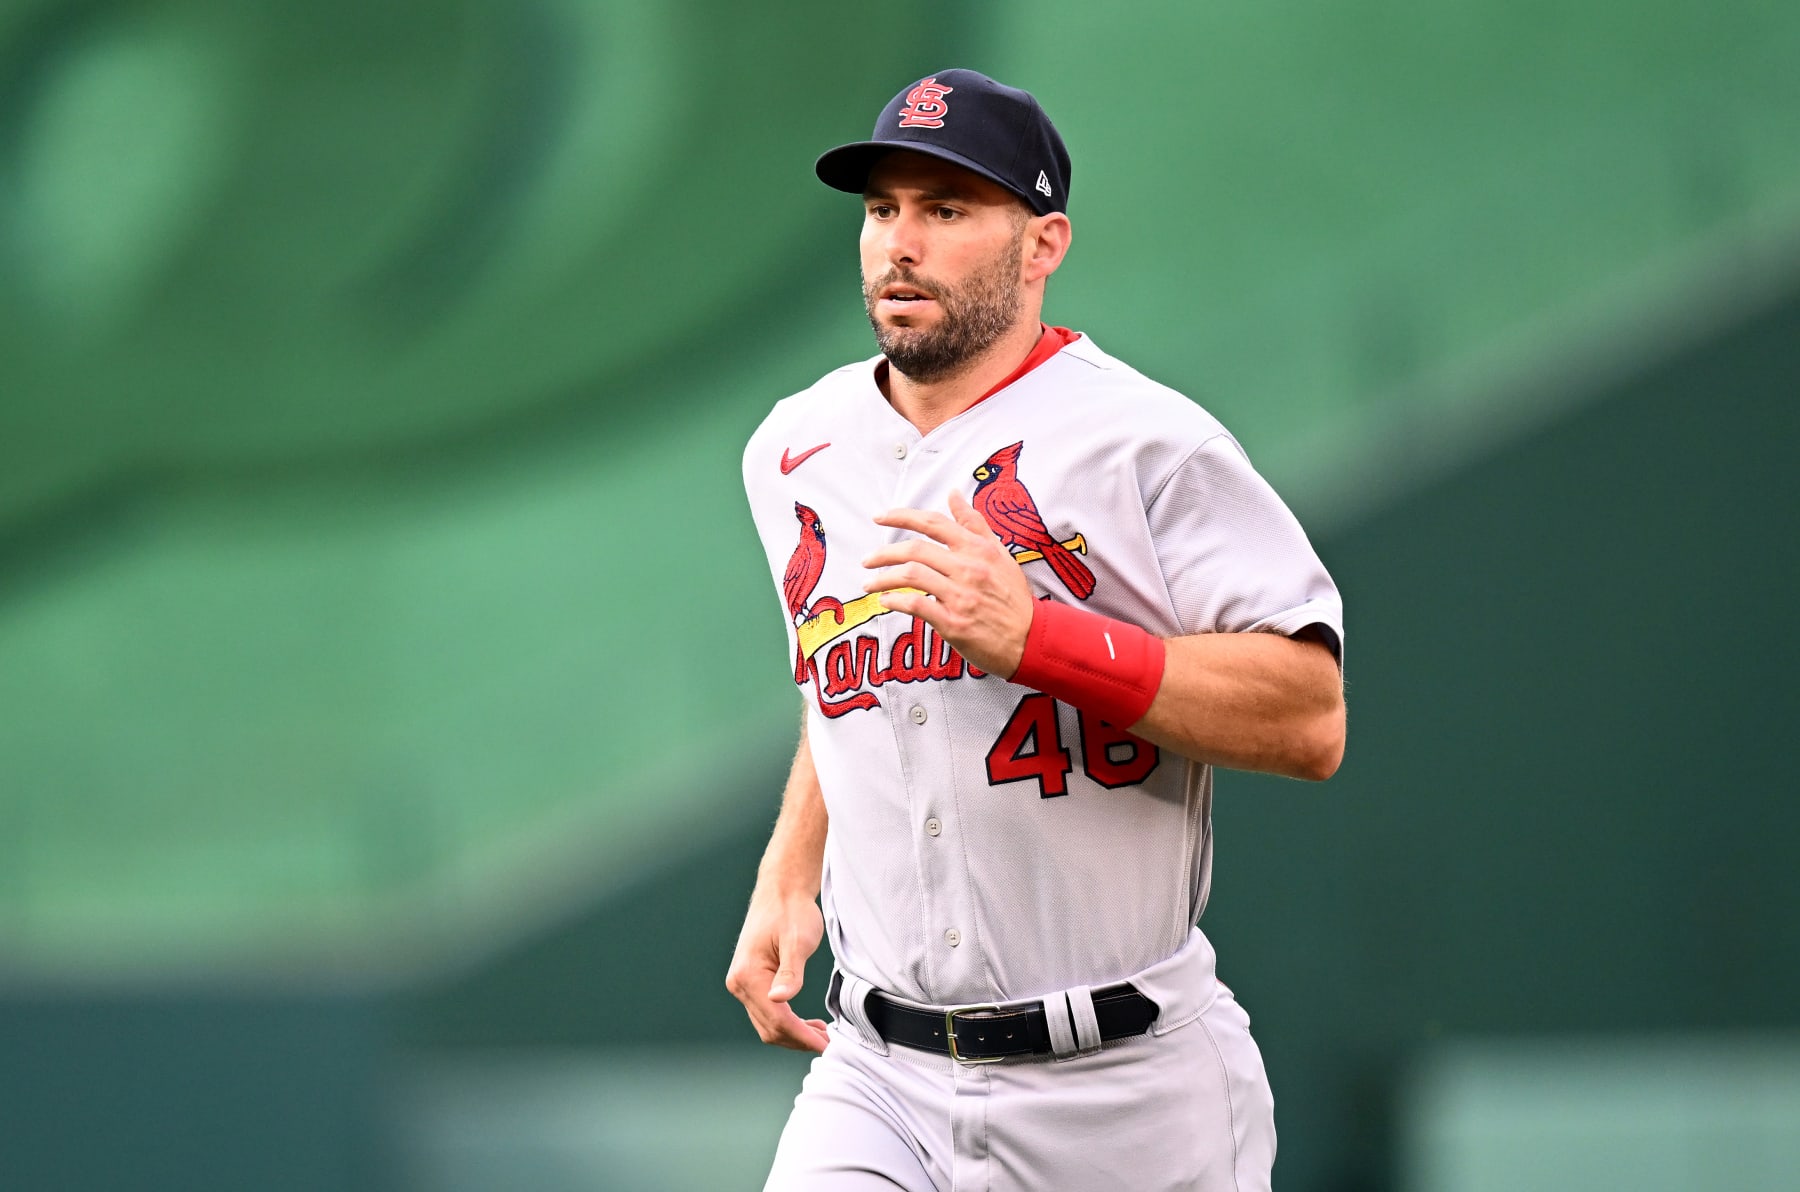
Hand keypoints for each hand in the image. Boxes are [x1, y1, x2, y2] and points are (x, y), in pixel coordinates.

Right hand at [725, 886, 830, 1052]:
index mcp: (747, 975)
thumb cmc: (792, 911)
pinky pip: (767, 1013)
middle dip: (799, 1040)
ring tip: (822, 1035)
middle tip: (829, 1044)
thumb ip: (790, 973)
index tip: (826, 1045)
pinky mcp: (750, 982)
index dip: (802, 1037)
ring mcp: (742, 984)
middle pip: (770, 1028)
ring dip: (793, 1035)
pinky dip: (787, 1024)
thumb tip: (780, 1000)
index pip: (777, 1019)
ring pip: (767, 1024)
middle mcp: (739, 983)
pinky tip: (807, 1024)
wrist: (781, 891)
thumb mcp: (797, 941)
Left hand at [863, 490, 1033, 678]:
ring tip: (870, 584)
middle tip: (867, 559)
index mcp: (978, 548)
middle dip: (883, 553)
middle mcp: (968, 568)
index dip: (901, 516)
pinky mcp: (954, 622)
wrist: (1031, 638)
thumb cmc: (1013, 597)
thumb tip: (953, 494)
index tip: (879, 517)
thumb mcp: (1000, 553)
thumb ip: (974, 523)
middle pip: (915, 549)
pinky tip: (887, 602)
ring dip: (883, 578)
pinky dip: (896, 601)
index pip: (933, 523)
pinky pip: (916, 605)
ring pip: (912, 575)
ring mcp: (961, 595)